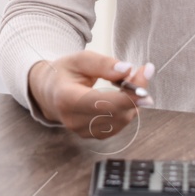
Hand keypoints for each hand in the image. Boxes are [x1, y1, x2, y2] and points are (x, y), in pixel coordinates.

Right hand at [26, 51, 154, 138]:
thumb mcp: (79, 59)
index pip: (102, 103)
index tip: (145, 84)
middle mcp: (74, 120)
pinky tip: (125, 96)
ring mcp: (83, 131)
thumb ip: (103, 63)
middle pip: (116, 112)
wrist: (49, 92)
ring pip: (121, 120)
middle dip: (135, 92)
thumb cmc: (64, 73)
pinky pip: (119, 125)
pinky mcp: (93, 135)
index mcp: (67, 99)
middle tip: (142, 71)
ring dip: (133, 101)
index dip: (127, 97)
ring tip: (129, 81)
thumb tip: (127, 69)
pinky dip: (127, 109)